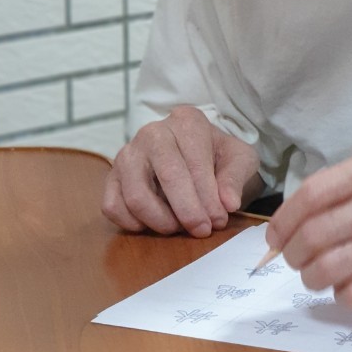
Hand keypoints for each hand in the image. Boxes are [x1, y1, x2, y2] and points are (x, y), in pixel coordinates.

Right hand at [102, 106, 260, 236]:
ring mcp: (128, 153)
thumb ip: (235, 178)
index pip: (195, 162)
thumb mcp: (240, 160)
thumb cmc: (219, 158)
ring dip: (160, 220)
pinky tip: (154, 225)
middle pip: (167, 176)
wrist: (199, 157)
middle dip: (187, 210)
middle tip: (201, 230)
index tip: (218, 220)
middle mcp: (153, 132)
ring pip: (136, 194)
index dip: (208, 197)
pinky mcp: (111, 176)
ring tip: (179, 228)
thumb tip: (228, 204)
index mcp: (187, 121)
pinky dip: (132, 223)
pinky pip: (112, 205)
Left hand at [265, 146, 351, 308]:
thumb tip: (283, 229)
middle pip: (316, 234)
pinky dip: (340, 294)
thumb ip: (338, 190)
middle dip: (294, 254)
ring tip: (316, 276)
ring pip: (330, 268)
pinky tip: (347, 286)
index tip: (275, 238)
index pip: (313, 194)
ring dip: (312, 278)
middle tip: (295, 260)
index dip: (284, 221)